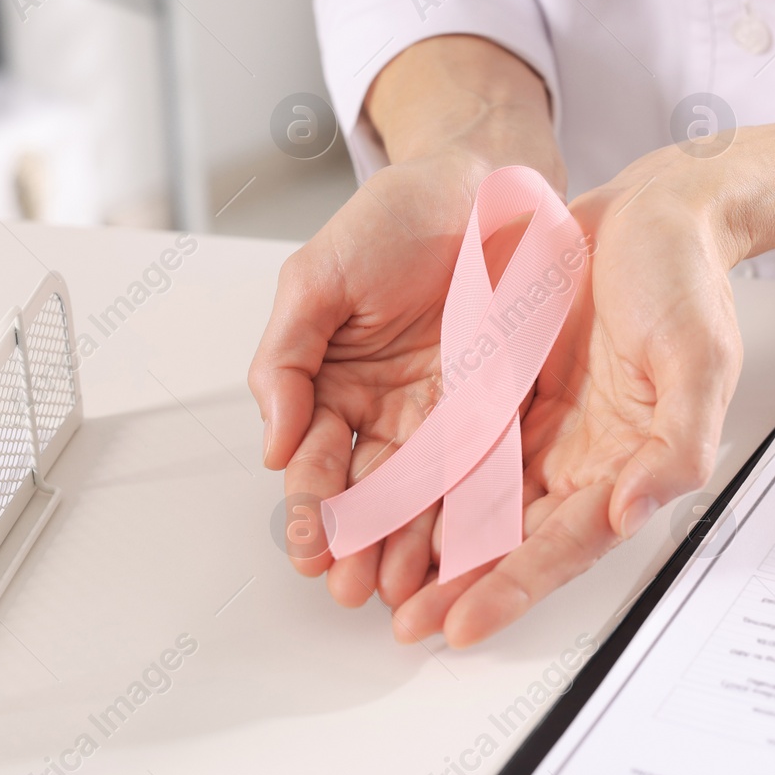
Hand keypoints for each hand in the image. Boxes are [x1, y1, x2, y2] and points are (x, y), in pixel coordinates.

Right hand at [249, 37, 565, 618]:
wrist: (485, 184)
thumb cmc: (396, 217)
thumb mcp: (316, 278)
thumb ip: (286, 358)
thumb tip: (272, 440)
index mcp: (334, 386)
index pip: (316, 461)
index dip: (310, 507)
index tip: (310, 544)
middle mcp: (388, 412)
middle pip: (369, 495)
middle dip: (359, 545)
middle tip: (353, 587)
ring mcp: (447, 417)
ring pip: (426, 499)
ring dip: (412, 549)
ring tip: (404, 590)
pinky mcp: (502, 411)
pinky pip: (488, 473)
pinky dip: (475, 517)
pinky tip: (465, 553)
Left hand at [392, 148, 745, 646]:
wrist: (655, 210)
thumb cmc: (686, 278)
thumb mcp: (700, 359)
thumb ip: (677, 445)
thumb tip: (632, 510)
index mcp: (625, 463)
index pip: (563, 544)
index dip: (513, 586)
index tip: (462, 624)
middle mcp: (576, 456)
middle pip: (510, 538)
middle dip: (458, 586)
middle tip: (404, 625)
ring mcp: (536, 425)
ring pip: (472, 500)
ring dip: (427, 544)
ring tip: (374, 581)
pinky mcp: (503, 390)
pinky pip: (454, 442)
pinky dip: (419, 477)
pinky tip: (378, 502)